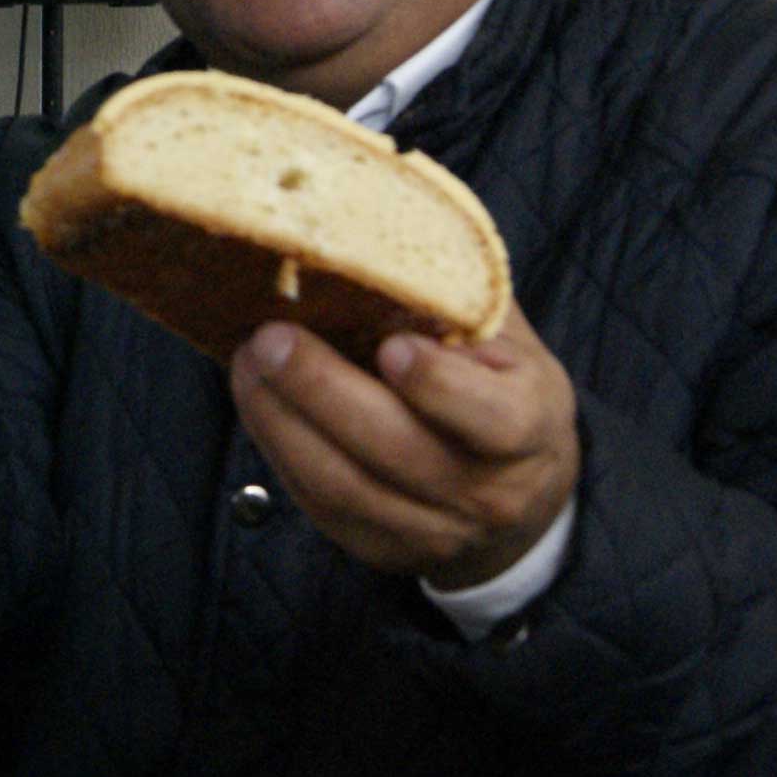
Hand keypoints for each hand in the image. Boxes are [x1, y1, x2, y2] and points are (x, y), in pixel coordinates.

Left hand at [228, 304, 580, 590]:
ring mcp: (432, 531)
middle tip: (270, 338)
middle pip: (396, 450)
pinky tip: (257, 402)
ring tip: (247, 363)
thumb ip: (459, 297)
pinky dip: (280, 450)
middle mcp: (486, 491)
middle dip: (323, 391)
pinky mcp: (381, 549)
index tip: (392, 346)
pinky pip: (319, 504)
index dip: (439, 385)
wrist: (521, 495)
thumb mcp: (507, 341)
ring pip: (344, 485)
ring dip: (282, 422)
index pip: (490, 418)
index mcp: (528, 427)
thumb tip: (385, 227)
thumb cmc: (503, 389)